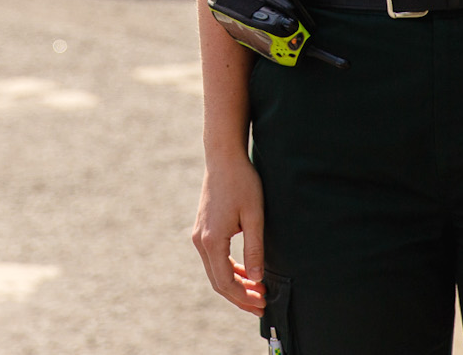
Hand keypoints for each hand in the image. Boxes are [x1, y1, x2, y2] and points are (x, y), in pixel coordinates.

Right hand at [191, 155, 265, 313]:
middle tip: (263, 305)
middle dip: (240, 296)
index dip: (244, 297)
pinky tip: (247, 273)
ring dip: (236, 284)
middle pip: (218, 282)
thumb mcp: (254, 216)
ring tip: (258, 292)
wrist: (223, 157)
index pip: (225, 282)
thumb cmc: (242, 183)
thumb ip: (254, 249)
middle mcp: (201, 241)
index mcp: (212, 241)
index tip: (263, 304)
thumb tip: (256, 279)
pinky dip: (230, 270)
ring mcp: (199, 235)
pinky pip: (214, 259)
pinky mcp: (203, 229)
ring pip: (215, 272)